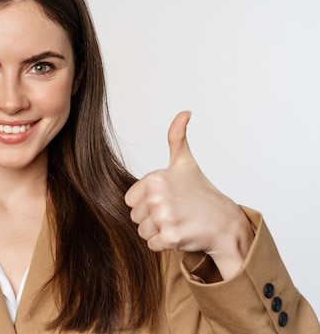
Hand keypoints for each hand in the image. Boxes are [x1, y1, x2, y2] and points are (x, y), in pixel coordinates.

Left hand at [124, 111, 253, 279]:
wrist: (226, 223)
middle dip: (152, 218)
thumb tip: (185, 112)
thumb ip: (177, 137)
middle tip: (175, 212)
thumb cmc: (202, 193)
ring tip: (178, 222)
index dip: (146, 202)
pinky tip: (181, 234)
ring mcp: (164, 217)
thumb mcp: (185, 162)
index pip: (130, 199)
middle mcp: (158, 196)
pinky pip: (151, 245)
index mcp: (156, 178)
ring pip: (142, 231)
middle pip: (135, 216)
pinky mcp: (170, 237)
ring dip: (158, 232)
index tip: (166, 199)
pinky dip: (164, 244)